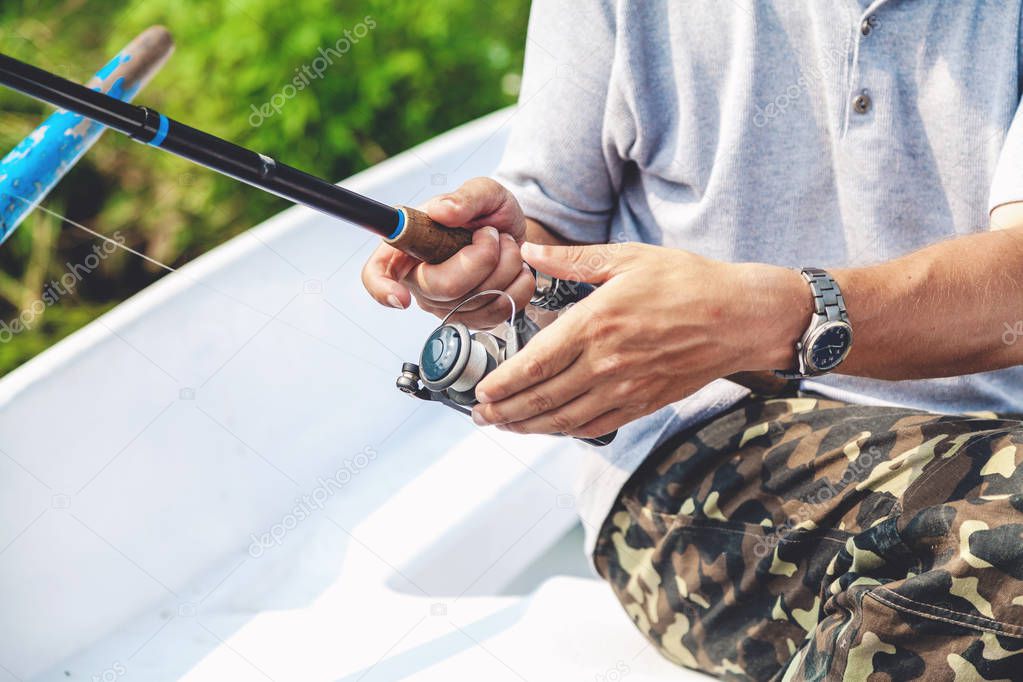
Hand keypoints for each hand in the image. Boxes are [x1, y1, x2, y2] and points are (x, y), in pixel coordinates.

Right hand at [361, 177, 534, 328]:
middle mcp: (421, 280)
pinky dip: (519, 285)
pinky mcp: (475, 319)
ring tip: (505, 245)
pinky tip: (516, 267)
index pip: (377, 273)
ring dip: (506, 265)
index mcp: (407, 246)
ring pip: (478, 300)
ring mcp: (447, 305)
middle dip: (482, 256)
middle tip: (491, 234)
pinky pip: (500, 311)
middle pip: (443, 288)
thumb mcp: (482, 191)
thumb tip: (443, 210)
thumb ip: (464, 196)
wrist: (516, 233)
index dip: (382, 288)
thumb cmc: (489, 213)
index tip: (402, 297)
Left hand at [471, 242, 806, 438]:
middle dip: (504, 411)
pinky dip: (566, 431)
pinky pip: (596, 426)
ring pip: (564, 419)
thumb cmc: (687, 282)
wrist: (740, 317)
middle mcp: (605, 362)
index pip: (536, 362)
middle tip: (479, 416)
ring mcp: (625, 388)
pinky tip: (550, 428)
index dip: (503, 383)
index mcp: (596, 322)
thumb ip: (572, 260)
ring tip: (503, 426)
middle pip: (542, 398)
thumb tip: (530, 252)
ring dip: (528, 426)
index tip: (481, 391)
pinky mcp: (643, 403)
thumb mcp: (627, 258)